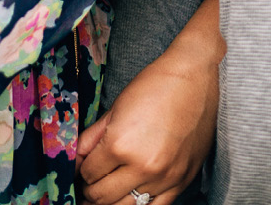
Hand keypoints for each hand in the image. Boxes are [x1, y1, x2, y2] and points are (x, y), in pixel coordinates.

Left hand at [77, 0, 220, 204]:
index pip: (89, 173)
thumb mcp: (116, 107)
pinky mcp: (181, 181)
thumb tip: (76, 160)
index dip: (81, 171)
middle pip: (102, 197)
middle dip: (90, 191)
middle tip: (89, 183)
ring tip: (106, 191)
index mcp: (120, 144)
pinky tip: (131, 195)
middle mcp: (142, 167)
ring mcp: (164, 178)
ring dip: (111, 202)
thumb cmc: (155, 85)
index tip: (82, 168)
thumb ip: (92, 137)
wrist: (194, 77)